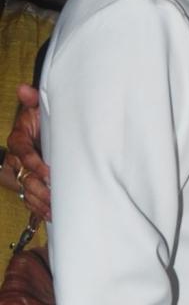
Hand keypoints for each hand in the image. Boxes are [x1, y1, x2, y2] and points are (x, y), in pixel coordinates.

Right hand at [1, 85, 49, 222]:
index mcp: (19, 139)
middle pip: (24, 176)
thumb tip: (25, 89)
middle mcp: (16, 158)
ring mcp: (20, 172)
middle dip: (39, 188)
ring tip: (55, 209)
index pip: (22, 152)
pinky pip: (29, 199)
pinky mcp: (27, 183)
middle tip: (54, 195)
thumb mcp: (37, 109)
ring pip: (26, 190)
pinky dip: (39, 208)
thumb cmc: (41, 120)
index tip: (47, 172)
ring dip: (40, 201)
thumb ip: (33, 100)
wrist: (39, 133)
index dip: (33, 163)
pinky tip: (51, 214)